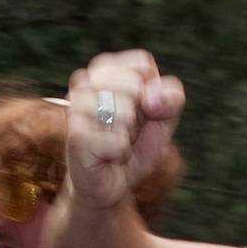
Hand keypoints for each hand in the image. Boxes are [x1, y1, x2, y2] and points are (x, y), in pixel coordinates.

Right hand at [64, 50, 184, 212]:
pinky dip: (120, 151)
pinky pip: (116, 139)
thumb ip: (171, 99)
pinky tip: (108, 155)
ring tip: (116, 142)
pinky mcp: (75, 136)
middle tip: (127, 129)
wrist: (110, 184)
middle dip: (140, 112)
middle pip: (133, 83)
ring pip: (124, 111)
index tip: (143, 108)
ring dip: (128, 133)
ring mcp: (76, 108)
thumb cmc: (134, 147)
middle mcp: (85, 83)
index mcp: (106, 71)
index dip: (152, 89)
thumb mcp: (164, 120)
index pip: (141, 63)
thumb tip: (150, 98)